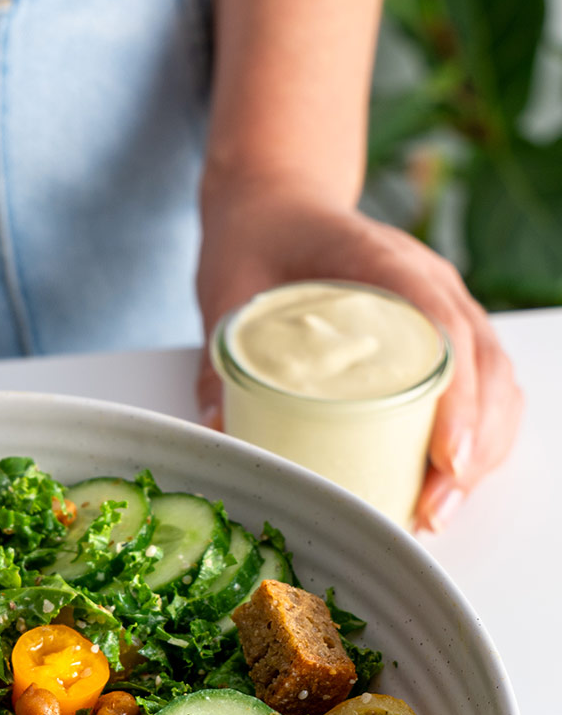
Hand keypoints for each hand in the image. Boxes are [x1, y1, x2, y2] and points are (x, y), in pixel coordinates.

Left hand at [195, 184, 522, 530]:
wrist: (277, 205)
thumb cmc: (260, 239)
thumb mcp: (228, 292)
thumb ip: (219, 361)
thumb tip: (218, 432)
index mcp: (387, 263)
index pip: (444, 326)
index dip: (457, 396)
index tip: (447, 457)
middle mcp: (431, 284)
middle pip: (485, 365)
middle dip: (473, 445)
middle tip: (433, 508)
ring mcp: (445, 308)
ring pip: (496, 381)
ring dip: (481, 449)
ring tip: (438, 509)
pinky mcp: (442, 336)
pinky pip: (483, 386)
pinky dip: (477, 436)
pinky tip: (446, 482)